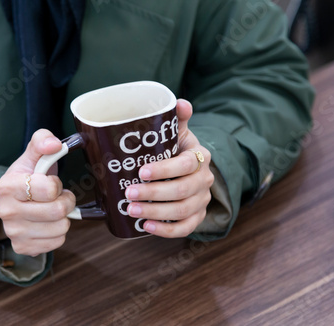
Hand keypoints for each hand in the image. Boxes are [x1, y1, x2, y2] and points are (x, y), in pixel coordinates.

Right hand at [0, 130, 74, 255]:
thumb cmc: (28, 176)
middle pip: (58, 210)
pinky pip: (57, 242)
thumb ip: (43, 141)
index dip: (57, 185)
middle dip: (66, 201)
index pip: (49, 189)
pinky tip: (48, 223)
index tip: (50, 182)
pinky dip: (58, 232)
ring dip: (64, 217)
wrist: (15, 202)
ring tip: (52, 208)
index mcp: (7, 186)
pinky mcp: (23, 247)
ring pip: (61, 228)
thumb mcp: (33, 155)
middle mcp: (7, 212)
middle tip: (58, 196)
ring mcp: (14, 232)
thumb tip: (54, 144)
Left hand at [125, 99, 213, 237]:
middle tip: (129, 194)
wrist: (191, 171)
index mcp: (199, 157)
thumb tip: (180, 102)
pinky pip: (185, 228)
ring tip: (131, 210)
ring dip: (156, 212)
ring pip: (182, 211)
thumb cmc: (177, 150)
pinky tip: (146, 226)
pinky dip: (166, 230)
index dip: (165, 170)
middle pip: (182, 190)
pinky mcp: (197, 217)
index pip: (185, 164)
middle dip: (154, 194)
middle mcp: (204, 180)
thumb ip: (176, 118)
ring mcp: (202, 200)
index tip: (141, 172)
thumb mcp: (178, 133)